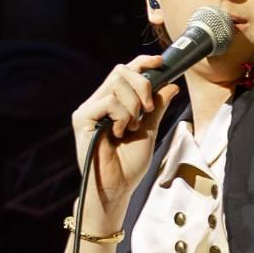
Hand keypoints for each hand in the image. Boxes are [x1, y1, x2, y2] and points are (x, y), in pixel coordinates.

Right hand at [70, 54, 166, 216]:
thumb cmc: (129, 165)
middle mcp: (98, 102)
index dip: (142, 63)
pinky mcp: (82, 118)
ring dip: (133, 107)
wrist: (116, 189)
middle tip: (147, 110)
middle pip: (121, 71)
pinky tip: (118, 134)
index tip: (160, 63)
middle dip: (142, 86)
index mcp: (113, 103)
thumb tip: (171, 85)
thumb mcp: (150, 131)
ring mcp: (89, 109)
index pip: (125, 72)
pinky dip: (122, 116)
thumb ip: (157, 107)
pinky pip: (109, 101)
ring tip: (130, 129)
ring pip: (117, 85)